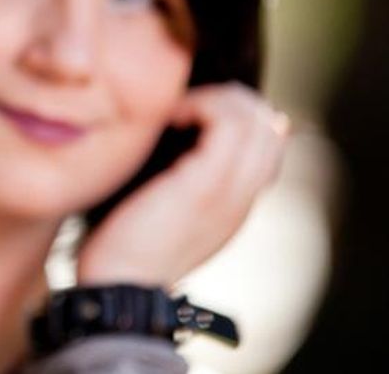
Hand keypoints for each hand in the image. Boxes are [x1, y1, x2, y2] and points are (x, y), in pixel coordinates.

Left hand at [75, 81, 291, 288]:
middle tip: (185, 103)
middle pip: (270, 124)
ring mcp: (230, 192)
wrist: (118, 291)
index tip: (190, 112)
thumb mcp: (157, 207)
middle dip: (231, 98)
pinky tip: (171, 115)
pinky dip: (203, 105)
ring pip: (258, 118)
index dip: (239, 114)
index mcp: (236, 205)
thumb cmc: (122, 249)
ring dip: (217, 98)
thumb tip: (168, 138)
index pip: (269, 143)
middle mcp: (243, 198)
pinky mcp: (206, 186)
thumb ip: (174, 179)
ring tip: (178, 108)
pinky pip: (229, 124)